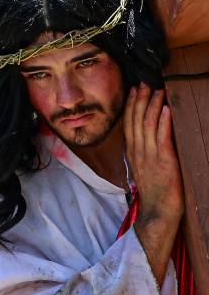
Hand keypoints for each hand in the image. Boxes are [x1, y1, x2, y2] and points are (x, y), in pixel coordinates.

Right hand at [124, 84, 183, 225]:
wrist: (158, 212)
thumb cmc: (154, 192)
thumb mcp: (143, 169)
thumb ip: (143, 152)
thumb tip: (146, 138)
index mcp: (132, 152)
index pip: (128, 123)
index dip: (131, 105)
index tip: (134, 89)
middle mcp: (138, 152)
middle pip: (136, 120)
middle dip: (140, 100)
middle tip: (145, 82)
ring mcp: (150, 156)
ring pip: (147, 126)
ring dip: (152, 106)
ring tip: (157, 90)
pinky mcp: (164, 162)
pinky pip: (162, 139)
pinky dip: (164, 123)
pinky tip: (166, 110)